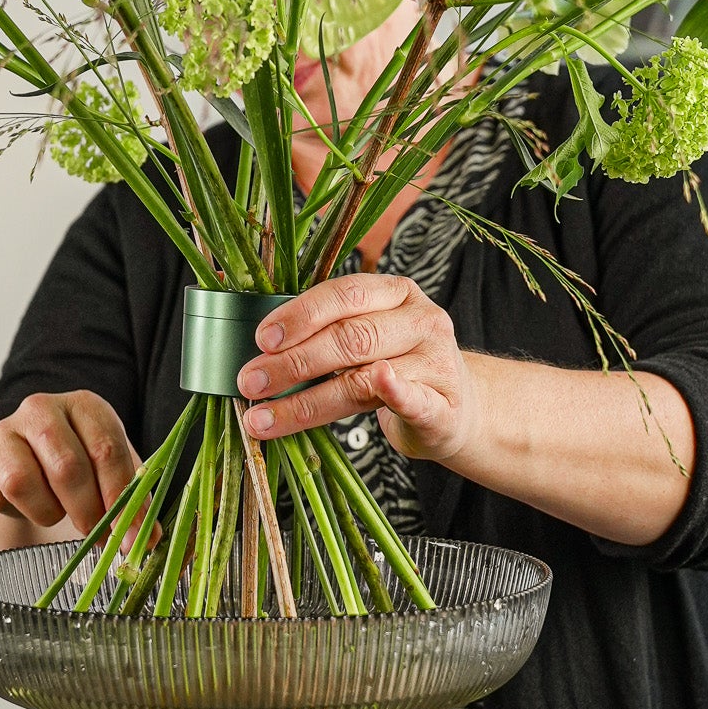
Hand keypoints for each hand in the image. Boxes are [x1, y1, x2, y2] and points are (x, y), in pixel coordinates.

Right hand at [0, 390, 139, 541]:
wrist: (27, 468)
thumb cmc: (78, 473)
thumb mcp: (111, 477)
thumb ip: (134, 504)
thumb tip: (152, 541)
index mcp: (84, 406)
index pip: (107, 450)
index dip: (123, 500)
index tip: (132, 538)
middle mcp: (40, 409)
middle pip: (67, 467)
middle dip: (87, 512)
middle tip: (94, 533)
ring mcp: (0, 431)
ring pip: (19, 481)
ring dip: (43, 510)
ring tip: (53, 510)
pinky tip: (7, 506)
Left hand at [235, 274, 477, 463]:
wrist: (457, 409)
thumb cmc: (399, 367)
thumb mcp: (370, 335)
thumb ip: (329, 329)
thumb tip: (261, 345)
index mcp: (397, 293)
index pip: (343, 295)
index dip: (300, 315)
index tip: (261, 339)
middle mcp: (421, 321)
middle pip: (350, 337)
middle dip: (293, 362)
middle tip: (251, 382)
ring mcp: (436, 364)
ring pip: (364, 378)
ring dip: (307, 401)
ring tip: (264, 416)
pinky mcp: (444, 407)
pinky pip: (413, 400)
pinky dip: (394, 393)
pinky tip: (377, 387)